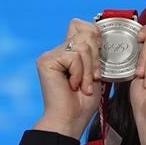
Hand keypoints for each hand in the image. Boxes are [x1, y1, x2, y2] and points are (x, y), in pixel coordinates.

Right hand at [33, 18, 102, 138]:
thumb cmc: (83, 102)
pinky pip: (74, 57)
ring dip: (89, 70)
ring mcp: (50, 55)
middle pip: (84, 32)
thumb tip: (97, 30)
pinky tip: (73, 86)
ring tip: (84, 86)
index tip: (99, 57)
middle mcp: (57, 50)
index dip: (94, 35)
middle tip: (93, 78)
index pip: (81, 25)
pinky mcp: (46, 61)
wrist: (70, 120)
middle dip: (96, 57)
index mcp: (68, 51)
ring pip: (82, 46)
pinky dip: (79, 73)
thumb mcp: (94, 73)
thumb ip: (94, 53)